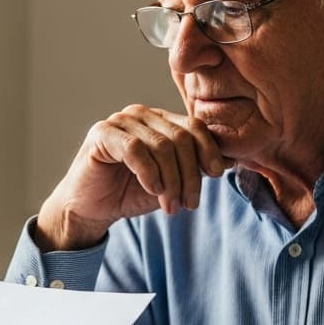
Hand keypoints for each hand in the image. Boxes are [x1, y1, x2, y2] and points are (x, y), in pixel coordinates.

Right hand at [35, 105, 228, 250]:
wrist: (91, 209)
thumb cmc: (130, 193)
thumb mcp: (171, 181)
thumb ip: (195, 168)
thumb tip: (232, 161)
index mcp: (159, 120)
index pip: (194, 127)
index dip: (209, 150)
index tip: (217, 175)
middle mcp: (141, 114)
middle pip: (181, 137)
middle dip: (190, 174)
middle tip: (189, 204)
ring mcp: (120, 121)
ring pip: (161, 146)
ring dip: (171, 180)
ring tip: (170, 205)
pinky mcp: (102, 134)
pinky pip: (135, 150)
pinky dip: (149, 173)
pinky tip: (152, 190)